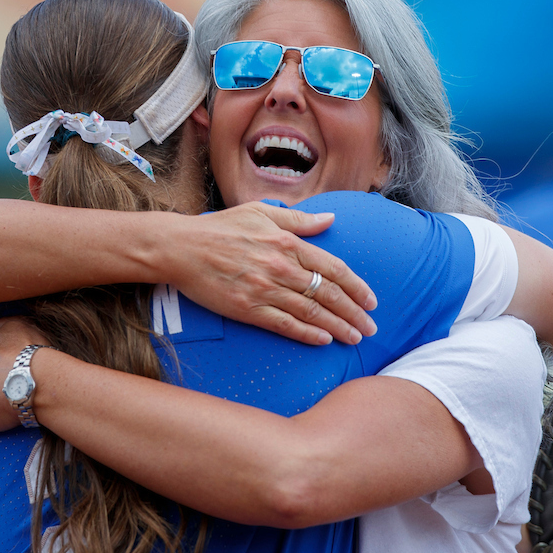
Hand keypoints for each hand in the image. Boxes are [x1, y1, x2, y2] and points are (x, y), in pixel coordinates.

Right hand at [166, 203, 377, 345]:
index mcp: (287, 242)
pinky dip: (307, 333)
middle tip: (371, 328)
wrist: (180, 248)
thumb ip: (299, 219)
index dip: (357, 286)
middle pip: (329, 293)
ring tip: (355, 338)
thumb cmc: (220, 228)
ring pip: (311, 311)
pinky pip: (284, 324)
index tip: (371, 301)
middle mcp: (281, 266)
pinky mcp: (247, 308)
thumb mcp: (261, 211)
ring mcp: (265, 289)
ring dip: (338, 327)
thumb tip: (330, 219)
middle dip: (354, 312)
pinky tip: (323, 340)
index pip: (333, 268)